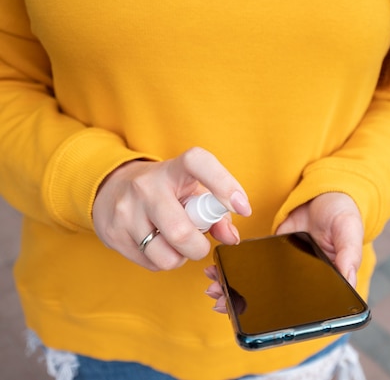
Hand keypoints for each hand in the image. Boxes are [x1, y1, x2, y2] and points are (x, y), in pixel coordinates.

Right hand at [93, 147, 251, 270]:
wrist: (111, 188)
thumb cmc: (166, 192)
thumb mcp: (192, 191)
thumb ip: (217, 213)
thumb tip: (232, 238)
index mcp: (174, 169)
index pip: (198, 162)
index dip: (224, 183)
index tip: (242, 206)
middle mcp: (147, 186)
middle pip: (181, 232)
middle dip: (199, 247)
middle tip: (199, 243)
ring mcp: (126, 209)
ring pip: (166, 256)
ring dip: (180, 257)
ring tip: (175, 243)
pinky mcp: (113, 233)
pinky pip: (151, 263)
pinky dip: (162, 260)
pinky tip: (157, 244)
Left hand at [205, 192, 362, 312]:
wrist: (325, 191)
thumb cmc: (343, 212)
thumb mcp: (349, 231)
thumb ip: (349, 255)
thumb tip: (349, 280)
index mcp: (326, 282)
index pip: (305, 308)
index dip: (282, 318)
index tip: (259, 319)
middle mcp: (304, 281)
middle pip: (275, 302)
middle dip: (248, 305)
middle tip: (223, 304)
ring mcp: (287, 269)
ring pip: (260, 287)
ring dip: (236, 290)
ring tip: (215, 290)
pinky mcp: (273, 254)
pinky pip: (253, 266)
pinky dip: (236, 270)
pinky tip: (220, 271)